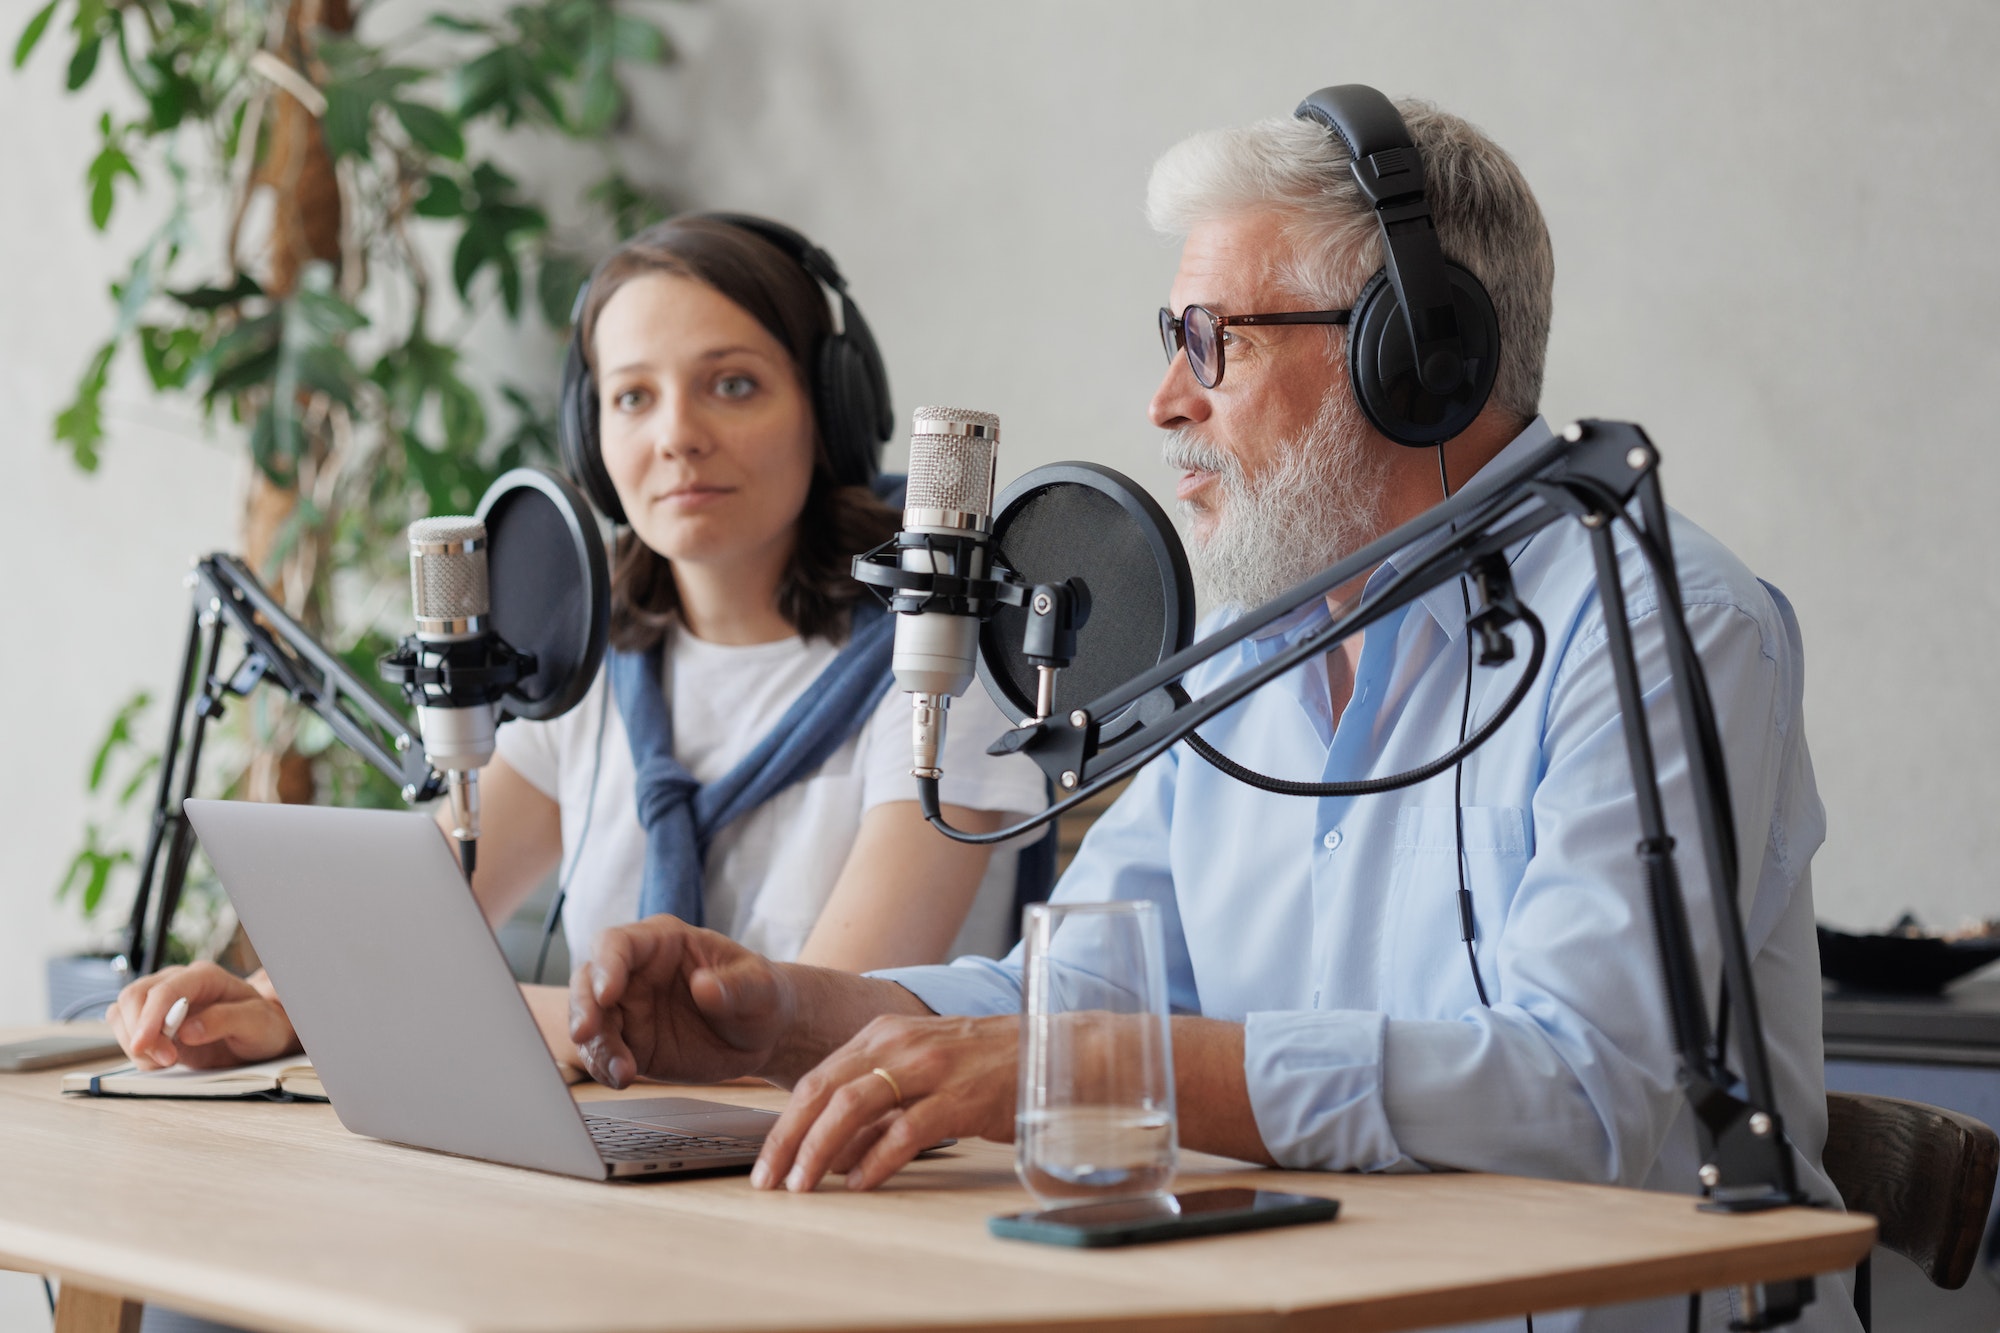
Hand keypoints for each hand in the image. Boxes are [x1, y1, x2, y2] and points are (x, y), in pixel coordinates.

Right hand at [108, 963, 298, 1069]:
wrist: (259, 1034)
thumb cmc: (261, 1024)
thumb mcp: (256, 1023)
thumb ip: (225, 1021)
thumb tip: (187, 1031)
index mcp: (204, 976)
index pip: (165, 990)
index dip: (149, 1018)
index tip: (143, 1045)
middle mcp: (178, 981)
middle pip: (134, 997)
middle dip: (139, 1032)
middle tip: (165, 1061)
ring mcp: (162, 999)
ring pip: (122, 1012)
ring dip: (133, 1042)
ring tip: (166, 1061)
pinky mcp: (152, 1019)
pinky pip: (125, 1027)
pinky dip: (134, 1048)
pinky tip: (158, 1060)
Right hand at [568, 916, 790, 1087]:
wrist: (764, 1035)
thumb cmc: (760, 994)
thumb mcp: (760, 986)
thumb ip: (735, 985)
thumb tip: (705, 987)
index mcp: (662, 942)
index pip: (618, 943)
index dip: (607, 964)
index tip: (607, 992)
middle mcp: (636, 973)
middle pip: (589, 981)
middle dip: (583, 1007)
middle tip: (587, 1033)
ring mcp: (629, 1010)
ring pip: (591, 1022)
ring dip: (595, 1046)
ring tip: (621, 1070)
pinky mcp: (631, 1045)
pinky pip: (604, 1055)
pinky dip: (605, 1068)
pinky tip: (621, 1079)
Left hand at [751, 1013, 1017, 1193]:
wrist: (1055, 1052)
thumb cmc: (987, 1066)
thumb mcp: (921, 1070)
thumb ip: (878, 1107)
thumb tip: (831, 1154)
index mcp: (883, 1034)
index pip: (816, 1079)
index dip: (784, 1124)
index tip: (767, 1162)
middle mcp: (899, 1043)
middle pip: (823, 1091)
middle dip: (788, 1140)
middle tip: (770, 1181)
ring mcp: (931, 1067)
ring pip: (854, 1105)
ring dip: (820, 1150)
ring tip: (804, 1186)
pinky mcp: (961, 1097)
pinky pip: (906, 1130)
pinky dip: (876, 1160)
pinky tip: (861, 1183)